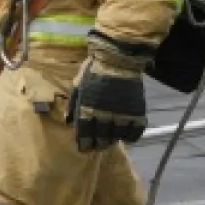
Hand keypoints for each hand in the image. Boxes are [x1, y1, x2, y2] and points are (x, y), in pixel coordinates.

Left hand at [65, 32, 152, 151]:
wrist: (119, 58)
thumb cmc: (94, 69)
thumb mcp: (78, 84)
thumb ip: (73, 104)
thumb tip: (68, 121)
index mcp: (88, 108)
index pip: (85, 133)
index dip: (85, 143)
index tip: (84, 146)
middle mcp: (104, 114)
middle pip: (101, 138)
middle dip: (98, 144)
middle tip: (97, 145)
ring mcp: (122, 114)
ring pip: (117, 136)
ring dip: (113, 141)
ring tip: (110, 140)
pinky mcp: (136, 111)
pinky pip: (135, 131)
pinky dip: (131, 137)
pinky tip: (126, 136)